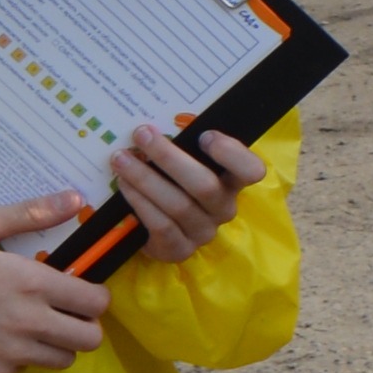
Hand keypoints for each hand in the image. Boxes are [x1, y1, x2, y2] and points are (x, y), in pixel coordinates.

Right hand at [0, 197, 116, 372]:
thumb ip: (30, 214)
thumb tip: (76, 199)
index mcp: (34, 284)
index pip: (97, 302)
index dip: (94, 296)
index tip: (78, 289)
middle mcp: (31, 324)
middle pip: (90, 339)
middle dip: (83, 324)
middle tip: (62, 311)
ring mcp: (11, 354)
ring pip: (62, 360)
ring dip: (56, 344)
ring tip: (31, 326)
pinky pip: (22, 372)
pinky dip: (19, 359)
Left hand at [97, 124, 264, 266]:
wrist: (154, 227)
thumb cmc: (171, 182)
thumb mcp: (184, 162)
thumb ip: (182, 146)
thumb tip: (158, 122)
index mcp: (232, 183)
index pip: (251, 170)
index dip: (231, 154)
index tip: (205, 136)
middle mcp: (223, 209)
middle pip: (205, 185)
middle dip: (169, 157)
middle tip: (141, 135)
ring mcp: (202, 232)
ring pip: (178, 205)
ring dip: (145, 179)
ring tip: (121, 159)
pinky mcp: (179, 249)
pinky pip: (161, 226)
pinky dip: (140, 203)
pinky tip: (124, 186)